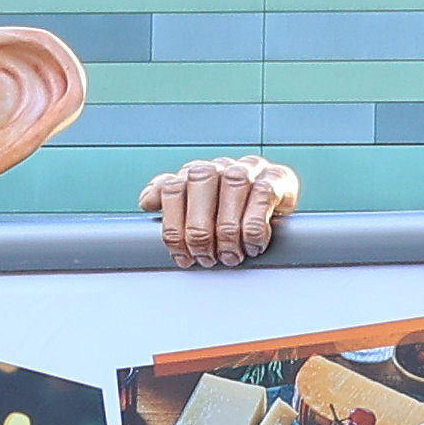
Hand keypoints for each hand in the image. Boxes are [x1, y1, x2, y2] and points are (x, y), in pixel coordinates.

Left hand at [142, 156, 301, 268]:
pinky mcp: (276, 177)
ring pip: (233, 187)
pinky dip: (255, 227)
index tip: (182, 257)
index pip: (171, 189)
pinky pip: (262, 196)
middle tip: (207, 259)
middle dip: (200, 231)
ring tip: (231, 256)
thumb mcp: (197, 207)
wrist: (276, 200)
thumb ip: (171, 201)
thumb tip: (147, 201)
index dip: (174, 228)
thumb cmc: (231, 210)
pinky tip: (252, 245)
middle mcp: (219, 166)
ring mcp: (248, 167)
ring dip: (229, 231)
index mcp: (194, 173)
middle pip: (199, 183)